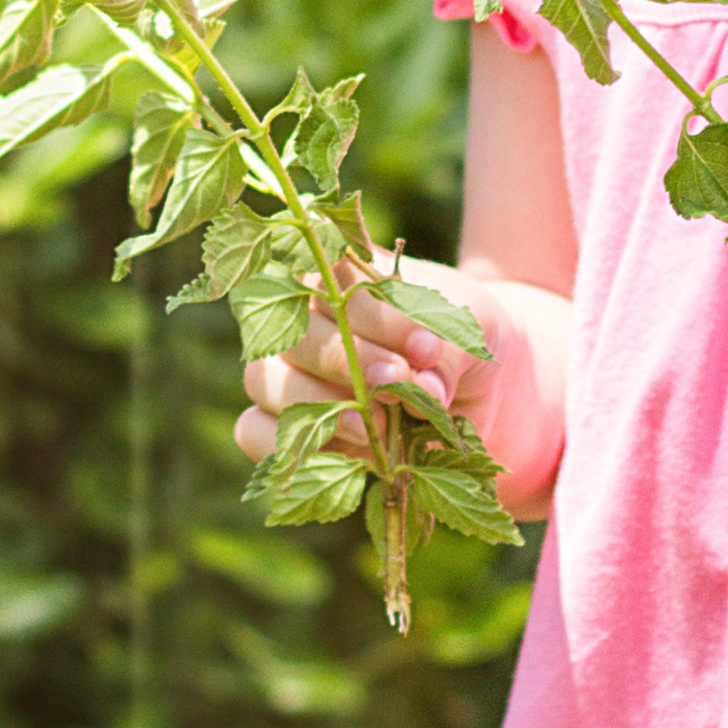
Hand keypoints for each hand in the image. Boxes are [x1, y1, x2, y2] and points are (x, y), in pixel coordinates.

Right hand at [233, 269, 484, 469]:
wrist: (476, 392)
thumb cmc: (463, 344)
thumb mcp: (474, 332)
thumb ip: (448, 351)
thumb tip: (420, 389)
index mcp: (338, 275)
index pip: (331, 281)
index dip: (375, 319)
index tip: (425, 347)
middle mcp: (301, 319)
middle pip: (290, 332)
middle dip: (344, 361)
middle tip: (396, 383)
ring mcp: (285, 373)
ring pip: (263, 379)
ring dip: (318, 405)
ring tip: (378, 423)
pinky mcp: (286, 428)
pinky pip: (251, 431)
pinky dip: (291, 446)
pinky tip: (350, 452)